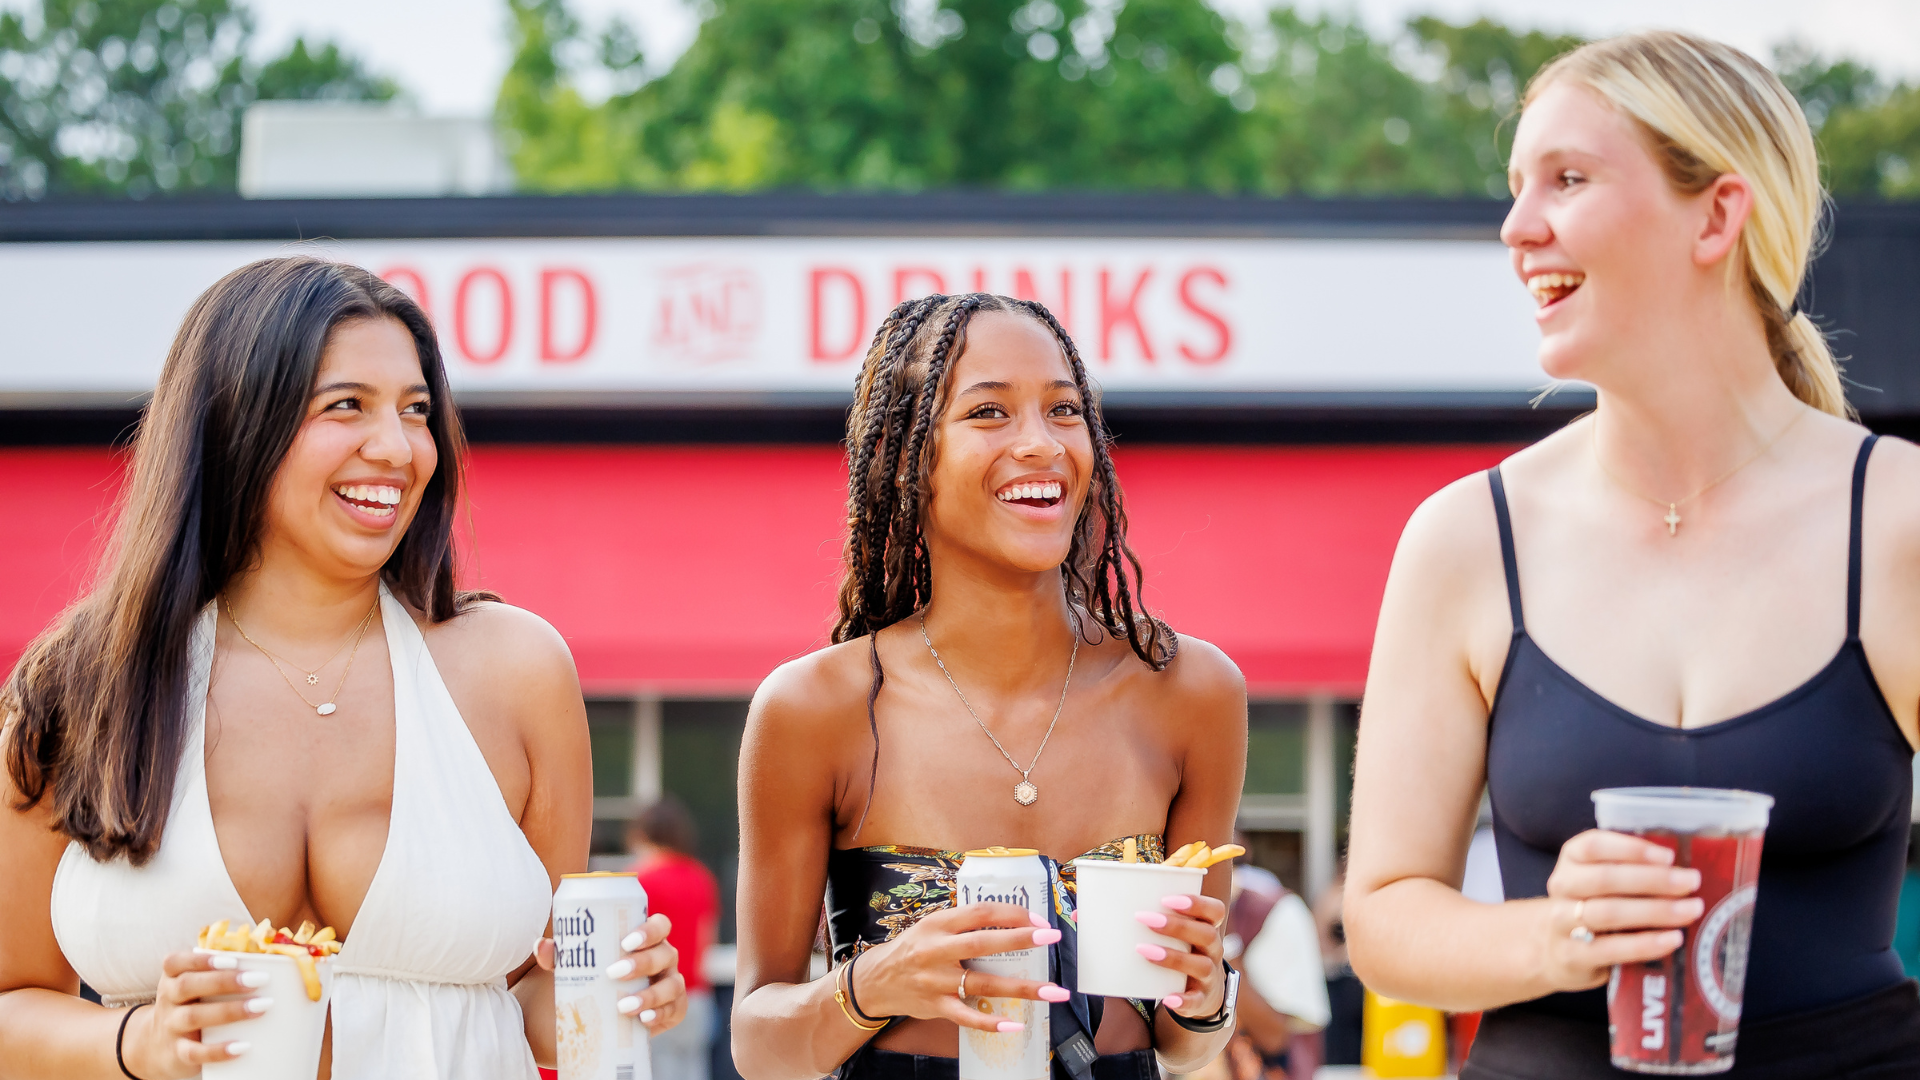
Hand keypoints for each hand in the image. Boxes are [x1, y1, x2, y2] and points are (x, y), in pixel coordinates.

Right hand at [126, 950, 273, 1078]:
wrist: (155, 1047)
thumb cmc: (190, 1006)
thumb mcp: (194, 988)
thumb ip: (218, 973)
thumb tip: (269, 957)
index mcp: (172, 978)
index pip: (175, 962)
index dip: (201, 959)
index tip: (233, 959)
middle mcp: (168, 1000)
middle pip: (188, 985)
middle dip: (224, 981)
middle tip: (259, 979)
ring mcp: (170, 1027)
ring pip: (193, 1016)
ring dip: (229, 1011)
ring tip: (261, 1007)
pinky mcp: (177, 1053)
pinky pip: (195, 1052)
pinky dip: (218, 1050)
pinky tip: (242, 1046)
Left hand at [537, 913, 686, 1034]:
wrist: (601, 1008)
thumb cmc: (593, 974)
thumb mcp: (577, 964)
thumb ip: (558, 954)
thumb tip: (541, 945)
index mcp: (647, 939)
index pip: (660, 925)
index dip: (649, 930)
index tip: (625, 942)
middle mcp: (664, 958)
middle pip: (666, 954)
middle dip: (642, 963)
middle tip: (613, 973)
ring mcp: (671, 984)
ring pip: (673, 985)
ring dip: (650, 995)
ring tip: (623, 1006)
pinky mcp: (673, 1010)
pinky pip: (675, 1010)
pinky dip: (661, 1015)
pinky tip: (644, 1020)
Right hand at [852, 902, 1070, 1032]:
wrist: (875, 981)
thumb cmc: (912, 950)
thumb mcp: (931, 926)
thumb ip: (963, 924)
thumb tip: (1008, 920)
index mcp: (938, 924)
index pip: (980, 913)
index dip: (1011, 913)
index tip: (1038, 919)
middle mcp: (937, 951)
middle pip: (983, 943)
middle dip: (1021, 940)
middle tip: (1051, 937)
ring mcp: (937, 981)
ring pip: (984, 984)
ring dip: (1021, 988)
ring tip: (1052, 991)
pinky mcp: (936, 1006)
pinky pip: (967, 1017)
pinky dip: (991, 1022)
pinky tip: (1015, 1024)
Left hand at [1136, 893, 1227, 1017]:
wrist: (1202, 995)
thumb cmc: (1180, 952)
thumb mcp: (1174, 935)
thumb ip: (1145, 919)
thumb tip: (1087, 911)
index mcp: (1207, 928)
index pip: (1215, 911)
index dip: (1197, 903)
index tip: (1167, 899)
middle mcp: (1213, 951)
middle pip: (1207, 935)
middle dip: (1177, 926)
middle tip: (1146, 919)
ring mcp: (1209, 976)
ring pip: (1202, 966)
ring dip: (1174, 957)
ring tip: (1144, 950)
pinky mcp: (1201, 1000)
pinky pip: (1196, 1001)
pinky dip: (1183, 1001)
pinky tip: (1167, 999)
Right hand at [1542, 829, 1703, 992]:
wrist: (1556, 948)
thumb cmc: (1595, 905)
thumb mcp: (1603, 879)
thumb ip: (1632, 868)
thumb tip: (1683, 867)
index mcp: (1571, 858)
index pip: (1594, 845)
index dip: (1632, 849)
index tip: (1669, 856)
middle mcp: (1562, 886)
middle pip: (1605, 878)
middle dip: (1654, 880)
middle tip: (1691, 882)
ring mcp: (1562, 921)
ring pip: (1609, 912)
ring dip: (1655, 911)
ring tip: (1691, 910)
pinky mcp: (1573, 955)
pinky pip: (1612, 948)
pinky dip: (1646, 943)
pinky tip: (1673, 939)